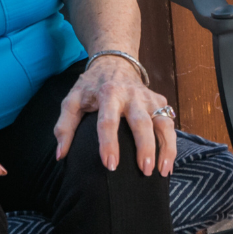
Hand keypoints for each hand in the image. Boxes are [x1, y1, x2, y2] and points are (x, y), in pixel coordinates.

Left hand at [54, 58, 176, 175]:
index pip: (108, 121)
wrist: (115, 61)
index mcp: (108, 94)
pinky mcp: (160, 101)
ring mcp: (148, 98)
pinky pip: (169, 122)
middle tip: (144, 171)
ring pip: (163, 122)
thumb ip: (64, 127)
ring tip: (163, 171)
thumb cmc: (91, 86)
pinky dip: (171, 143)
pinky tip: (168, 162)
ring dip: (166, 147)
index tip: (110, 165)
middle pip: (142, 122)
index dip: (109, 143)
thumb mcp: (72, 99)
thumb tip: (61, 155)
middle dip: (145, 147)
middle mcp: (132, 95)